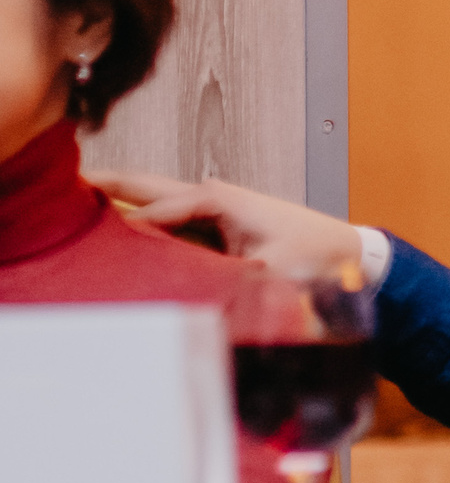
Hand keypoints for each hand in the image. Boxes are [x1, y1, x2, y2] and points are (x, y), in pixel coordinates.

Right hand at [87, 168, 363, 280]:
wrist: (350, 255)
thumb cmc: (318, 258)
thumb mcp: (268, 273)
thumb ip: (226, 279)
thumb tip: (195, 296)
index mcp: (221, 199)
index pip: (158, 207)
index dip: (127, 223)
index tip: (96, 237)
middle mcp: (213, 195)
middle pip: (146, 185)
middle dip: (107, 186)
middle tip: (66, 189)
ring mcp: (213, 206)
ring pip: (153, 197)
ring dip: (119, 200)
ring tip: (78, 206)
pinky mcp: (216, 221)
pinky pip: (168, 217)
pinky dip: (141, 218)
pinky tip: (116, 228)